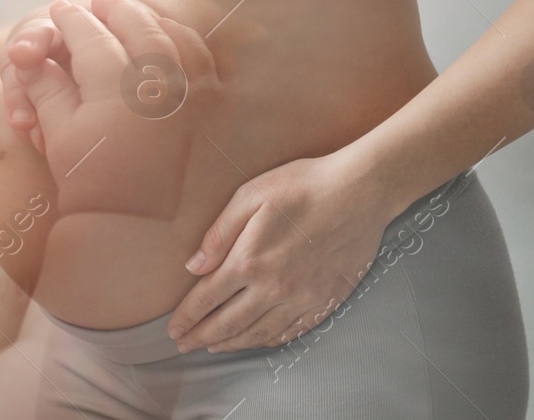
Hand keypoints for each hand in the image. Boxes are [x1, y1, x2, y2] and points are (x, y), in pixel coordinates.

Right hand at [0, 0, 229, 219]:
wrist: (139, 229)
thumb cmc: (90, 181)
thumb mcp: (57, 131)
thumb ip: (44, 83)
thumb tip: (28, 48)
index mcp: (116, 87)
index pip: (89, 35)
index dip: (72, 20)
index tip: (63, 10)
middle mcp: (162, 83)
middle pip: (136, 25)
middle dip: (113, 10)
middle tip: (99, 3)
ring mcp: (197, 93)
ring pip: (176, 35)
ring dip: (152, 20)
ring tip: (134, 16)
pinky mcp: (221, 107)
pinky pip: (210, 60)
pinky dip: (191, 43)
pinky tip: (174, 39)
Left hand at [166, 154, 396, 352]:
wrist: (359, 193)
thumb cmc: (303, 186)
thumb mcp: (250, 196)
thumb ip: (219, 234)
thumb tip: (194, 266)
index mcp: (250, 260)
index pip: (207, 298)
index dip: (187, 316)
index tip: (174, 329)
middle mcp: (274, 287)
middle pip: (229, 323)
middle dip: (202, 336)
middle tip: (184, 345)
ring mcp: (301, 299)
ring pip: (258, 333)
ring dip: (231, 343)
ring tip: (212, 346)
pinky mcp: (324, 302)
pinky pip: (290, 332)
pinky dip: (267, 340)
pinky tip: (256, 340)